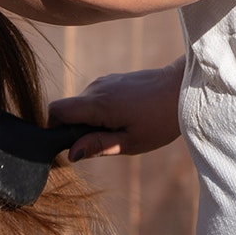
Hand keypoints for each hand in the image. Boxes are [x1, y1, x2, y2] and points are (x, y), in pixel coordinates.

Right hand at [48, 58, 183, 160]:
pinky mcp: (114, 80)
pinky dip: (101, 112)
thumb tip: (72, 154)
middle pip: (69, 109)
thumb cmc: (160, 120)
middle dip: (77, 129)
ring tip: (121, 130)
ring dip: (92, 121)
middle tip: (105, 142)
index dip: (53, 128)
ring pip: (83, 105)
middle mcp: (96, 88)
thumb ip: (98, 146)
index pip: (56, 110)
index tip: (68, 144)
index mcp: (97, 104)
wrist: (182, 89)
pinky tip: (126, 118)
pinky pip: (96, 98)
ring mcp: (105, 81)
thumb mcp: (130, 142)